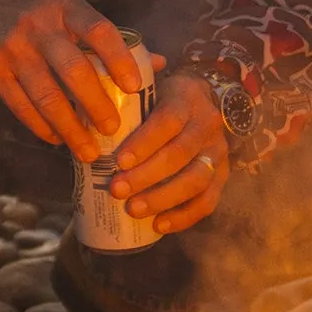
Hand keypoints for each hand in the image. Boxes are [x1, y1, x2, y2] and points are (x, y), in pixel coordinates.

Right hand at [0, 0, 141, 162]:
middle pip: (74, 70)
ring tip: (89, 150)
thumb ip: (110, 39)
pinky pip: (22, 107)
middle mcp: (39, 26)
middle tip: (113, 130)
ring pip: (47, 96)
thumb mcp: (69, 13)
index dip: (119, 59)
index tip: (135, 88)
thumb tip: (158, 64)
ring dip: (70, 128)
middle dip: (96, 105)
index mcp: (65, 7)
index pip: (99, 30)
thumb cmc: (34, 15)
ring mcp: (13, 49)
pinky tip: (57, 139)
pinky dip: (42, 127)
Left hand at [110, 71, 228, 233]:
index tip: (119, 161)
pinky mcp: (222, 175)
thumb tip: (88, 118)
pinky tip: (159, 225)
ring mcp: (218, 152)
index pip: (168, 121)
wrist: (203, 98)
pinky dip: (184, 216)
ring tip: (133, 209)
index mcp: (187, 98)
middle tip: (116, 190)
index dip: (144, 143)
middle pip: (179, 154)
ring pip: (196, 180)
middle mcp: (208, 124)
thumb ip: (126, 98)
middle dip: (146, 176)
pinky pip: (208, 201)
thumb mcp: (150, 86)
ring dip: (163, 198)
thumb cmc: (164, 97)